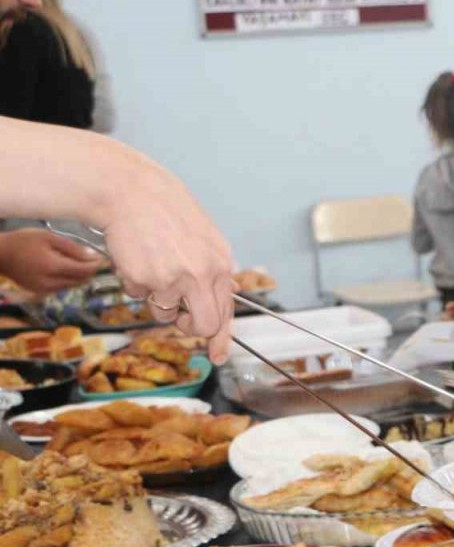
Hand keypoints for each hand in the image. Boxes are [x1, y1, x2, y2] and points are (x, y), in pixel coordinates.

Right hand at [0, 229, 103, 293]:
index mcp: (54, 267)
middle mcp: (51, 282)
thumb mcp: (49, 238)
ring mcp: (45, 290)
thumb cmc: (24, 241)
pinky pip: (62, 287)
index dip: (96, 265)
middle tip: (89, 258)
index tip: (102, 258)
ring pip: (73, 285)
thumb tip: (93, 257)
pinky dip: (68, 279)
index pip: (84, 271)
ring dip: (79, 275)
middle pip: (81, 280)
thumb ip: (73, 248)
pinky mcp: (40, 292)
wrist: (0, 255)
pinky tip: (62, 268)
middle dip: (89, 270)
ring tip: (73, 260)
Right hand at [101, 161, 235, 363]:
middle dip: (190, 328)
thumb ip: (214, 268)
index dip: (221, 337)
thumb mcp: (205, 237)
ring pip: (166, 313)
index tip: (218, 355)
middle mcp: (203, 274)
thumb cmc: (165, 211)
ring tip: (153, 266)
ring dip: (157, 299)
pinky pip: (140, 296)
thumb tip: (228, 292)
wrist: (130, 191)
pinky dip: (136, 283)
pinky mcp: (146, 279)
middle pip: (203, 325)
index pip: (227, 310)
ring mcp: (174, 279)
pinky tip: (137, 257)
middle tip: (181, 318)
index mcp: (220, 263)